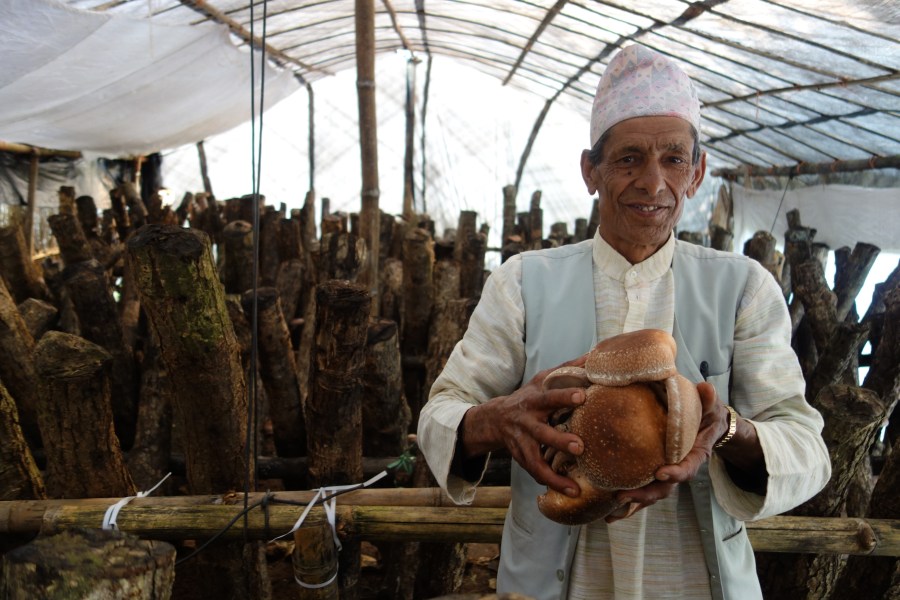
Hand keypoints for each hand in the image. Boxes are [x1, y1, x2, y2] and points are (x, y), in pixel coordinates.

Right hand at [459, 356, 587, 496]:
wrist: (496, 418)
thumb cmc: (530, 396)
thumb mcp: (543, 379)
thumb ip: (569, 368)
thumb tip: (597, 354)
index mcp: (534, 399)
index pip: (550, 396)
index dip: (565, 396)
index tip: (583, 396)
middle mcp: (526, 421)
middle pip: (541, 432)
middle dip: (559, 440)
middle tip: (580, 446)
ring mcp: (522, 442)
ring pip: (535, 458)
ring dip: (554, 472)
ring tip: (575, 484)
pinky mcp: (522, 457)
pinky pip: (537, 473)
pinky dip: (554, 484)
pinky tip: (572, 491)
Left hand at [606, 381, 729, 522]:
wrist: (706, 426)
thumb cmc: (705, 415)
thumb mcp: (709, 406)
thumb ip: (708, 400)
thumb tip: (706, 388)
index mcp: (693, 455)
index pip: (686, 468)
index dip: (675, 473)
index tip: (662, 473)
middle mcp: (678, 469)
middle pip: (663, 489)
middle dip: (644, 494)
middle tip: (623, 496)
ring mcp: (665, 475)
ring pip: (650, 495)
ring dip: (631, 506)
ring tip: (610, 515)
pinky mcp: (652, 475)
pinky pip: (640, 491)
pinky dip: (626, 505)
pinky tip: (607, 515)